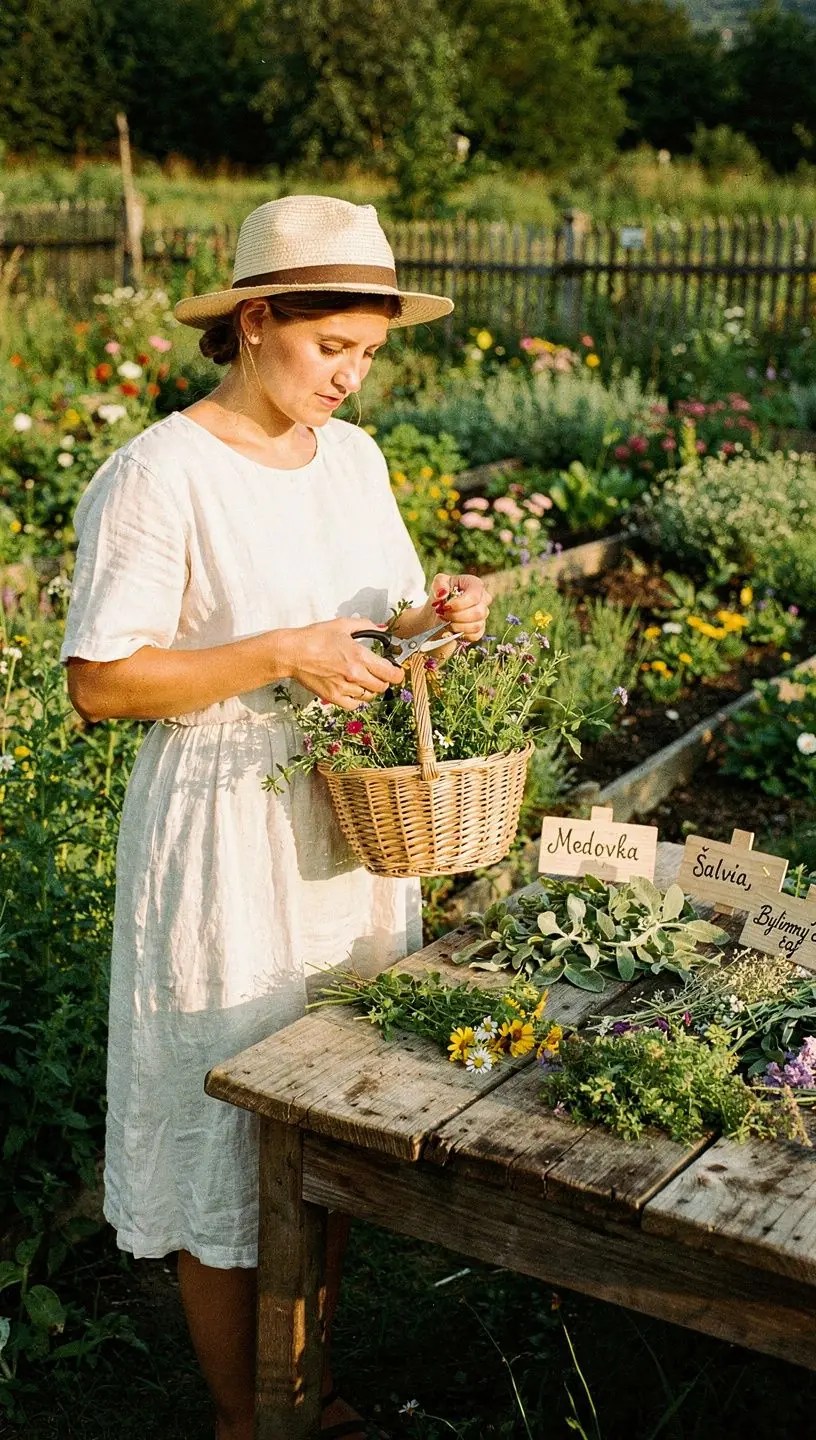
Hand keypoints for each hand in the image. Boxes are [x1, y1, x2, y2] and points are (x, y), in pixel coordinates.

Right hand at [286, 617, 403, 710]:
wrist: (293, 653)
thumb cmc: (314, 638)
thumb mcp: (343, 625)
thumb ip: (366, 626)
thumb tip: (382, 629)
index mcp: (360, 656)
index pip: (391, 673)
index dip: (397, 673)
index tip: (396, 671)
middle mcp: (355, 675)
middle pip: (382, 686)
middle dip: (384, 680)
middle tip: (378, 674)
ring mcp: (344, 688)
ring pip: (369, 696)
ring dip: (369, 689)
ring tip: (362, 680)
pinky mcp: (333, 697)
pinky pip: (354, 705)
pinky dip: (356, 699)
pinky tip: (352, 690)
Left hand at [427, 573, 489, 642]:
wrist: (440, 609)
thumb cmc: (442, 593)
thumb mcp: (438, 583)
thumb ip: (439, 584)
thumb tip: (442, 593)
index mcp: (475, 584)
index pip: (474, 596)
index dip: (459, 604)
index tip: (445, 607)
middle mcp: (484, 599)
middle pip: (477, 612)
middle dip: (456, 616)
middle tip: (443, 615)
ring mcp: (483, 614)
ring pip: (476, 626)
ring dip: (457, 626)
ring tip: (445, 621)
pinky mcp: (480, 629)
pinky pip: (474, 636)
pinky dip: (461, 634)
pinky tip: (452, 629)